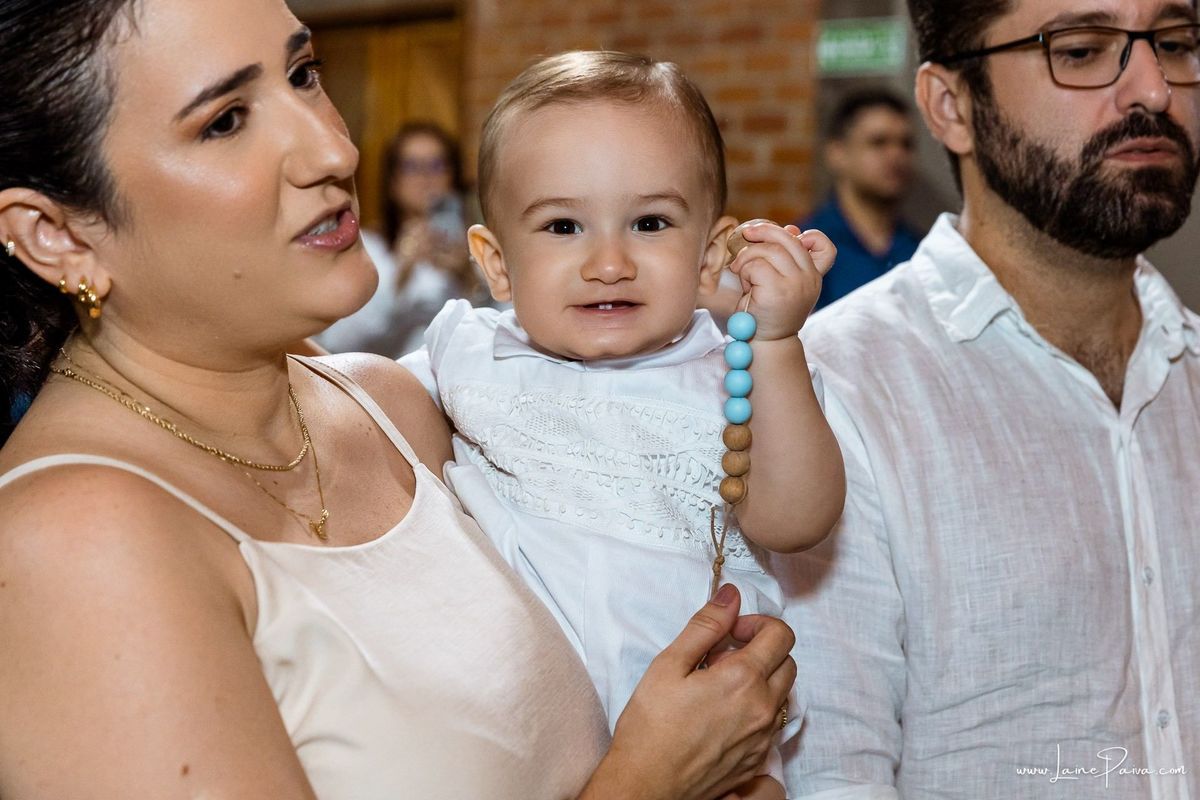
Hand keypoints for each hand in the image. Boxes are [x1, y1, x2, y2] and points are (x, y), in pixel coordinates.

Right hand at [579, 585, 796, 799]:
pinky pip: (772, 724)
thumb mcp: (669, 665)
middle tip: (724, 656)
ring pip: (783, 694)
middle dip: (762, 649)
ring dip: (762, 680)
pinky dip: (757, 709)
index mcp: (743, 679)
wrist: (647, 786)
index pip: (781, 635)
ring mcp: (763, 738)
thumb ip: (706, 626)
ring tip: (721, 686)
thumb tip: (730, 596)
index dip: (757, 624)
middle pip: (788, 662)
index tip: (732, 632)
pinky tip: (723, 714)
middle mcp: (762, 709)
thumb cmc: (651, 727)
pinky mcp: (757, 760)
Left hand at [725, 220, 835, 339]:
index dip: (809, 235)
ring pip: (768, 251)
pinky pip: (755, 266)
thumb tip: (790, 228)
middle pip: (788, 239)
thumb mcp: (784, 282)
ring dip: (747, 257)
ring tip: (742, 272)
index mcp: (813, 275)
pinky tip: (745, 285)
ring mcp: (795, 285)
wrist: (766, 343)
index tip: (789, 234)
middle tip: (746, 233)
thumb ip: (787, 258)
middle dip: (763, 231)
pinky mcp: (776, 292)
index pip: (825, 247)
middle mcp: (809, 279)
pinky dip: (744, 271)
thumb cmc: (768, 310)